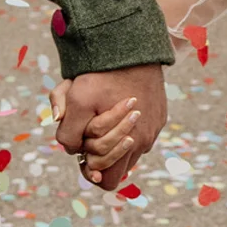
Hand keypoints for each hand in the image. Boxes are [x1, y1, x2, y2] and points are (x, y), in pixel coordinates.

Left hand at [53, 64, 166, 193]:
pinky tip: (118, 107)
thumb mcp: (75, 99)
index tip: (82, 153)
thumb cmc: (102, 74)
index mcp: (126, 144)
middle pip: (118, 169)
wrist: (133, 46)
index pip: (105, 180)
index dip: (89, 169)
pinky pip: (141, 134)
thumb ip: (67, 130)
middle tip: (88, 137)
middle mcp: (143, 142)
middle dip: (100, 157)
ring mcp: (153, 130)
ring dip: (114, 141)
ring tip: (102, 118)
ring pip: (129, 151)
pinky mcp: (159, 117)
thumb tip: (70, 147)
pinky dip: (127, 127)